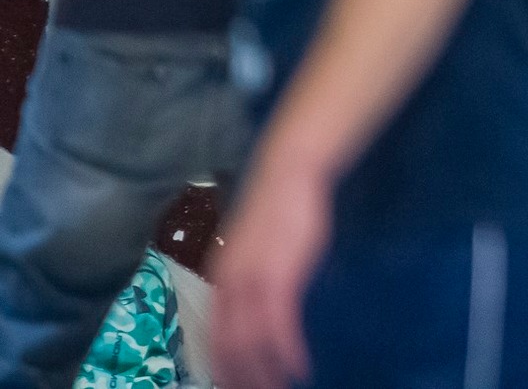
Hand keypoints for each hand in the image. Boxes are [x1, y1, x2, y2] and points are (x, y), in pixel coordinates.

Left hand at [212, 157, 331, 388]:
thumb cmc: (281, 207)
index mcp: (221, 278)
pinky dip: (287, 351)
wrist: (290, 174)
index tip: (235, 384)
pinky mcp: (280, 278)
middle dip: (242, 376)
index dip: (223, 364)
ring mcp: (253, 282)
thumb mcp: (259, 247)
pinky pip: (279, 326)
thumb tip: (262, 303)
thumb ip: (254, 275)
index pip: (214, 333)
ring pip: (251, 342)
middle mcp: (229, 285)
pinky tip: (298, 366)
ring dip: (264, 372)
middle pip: (228, 345)